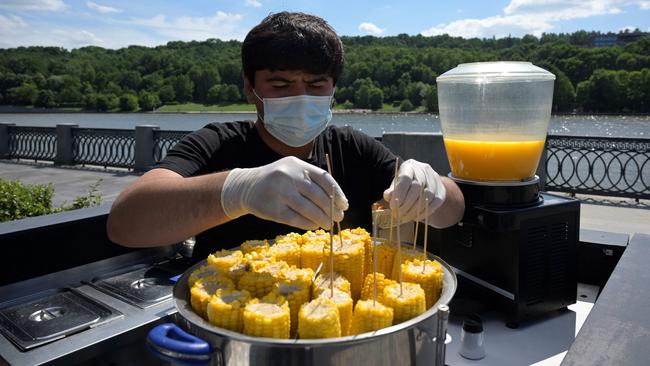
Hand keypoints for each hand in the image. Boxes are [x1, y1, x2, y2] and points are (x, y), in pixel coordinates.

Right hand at [221, 156, 347, 229]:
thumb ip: (312, 182)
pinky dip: (308, 224)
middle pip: (317, 196)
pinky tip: (314, 226)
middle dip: (331, 209)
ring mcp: (279, 192)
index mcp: (297, 165)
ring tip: (329, 224)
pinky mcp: (272, 209)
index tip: (344, 205)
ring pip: (308, 209)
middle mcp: (288, 176)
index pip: (324, 179)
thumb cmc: (277, 180)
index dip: (337, 194)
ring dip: (322, 219)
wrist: (245, 186)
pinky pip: (295, 219)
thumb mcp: (292, 171)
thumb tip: (336, 203)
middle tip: (339, 218)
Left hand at [383, 159, 445, 223]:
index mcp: (410, 166)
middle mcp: (424, 170)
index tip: (393, 206)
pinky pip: (435, 202)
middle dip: (406, 204)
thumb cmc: (404, 185)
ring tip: (406, 217)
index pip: (405, 178)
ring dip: (415, 210)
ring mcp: (435, 179)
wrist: (421, 184)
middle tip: (399, 215)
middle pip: (417, 187)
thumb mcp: (395, 185)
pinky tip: (415, 217)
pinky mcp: (441, 190)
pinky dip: (425, 212)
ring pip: (427, 195)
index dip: (399, 194)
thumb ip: (391, 191)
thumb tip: (389, 196)